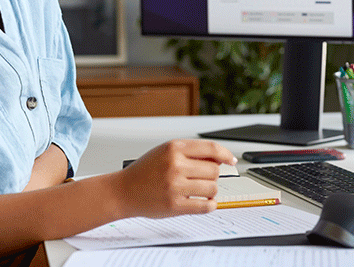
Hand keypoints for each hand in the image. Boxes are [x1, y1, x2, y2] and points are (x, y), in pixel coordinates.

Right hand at [114, 140, 235, 218]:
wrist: (123, 191)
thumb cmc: (145, 171)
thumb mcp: (165, 151)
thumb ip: (190, 152)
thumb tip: (220, 159)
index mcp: (174, 148)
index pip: (211, 148)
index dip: (225, 154)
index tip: (231, 160)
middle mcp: (175, 165)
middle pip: (214, 170)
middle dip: (213, 174)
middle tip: (204, 178)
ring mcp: (175, 186)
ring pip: (212, 188)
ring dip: (211, 190)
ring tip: (200, 190)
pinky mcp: (174, 205)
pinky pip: (205, 206)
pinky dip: (210, 205)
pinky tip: (206, 202)